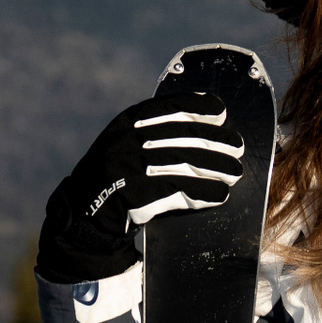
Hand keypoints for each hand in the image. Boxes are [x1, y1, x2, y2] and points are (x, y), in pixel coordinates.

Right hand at [36, 93, 245, 283]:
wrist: (84, 215)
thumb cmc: (116, 178)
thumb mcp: (126, 145)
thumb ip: (155, 133)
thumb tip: (207, 128)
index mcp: (125, 124)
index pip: (166, 108)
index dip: (196, 107)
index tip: (221, 112)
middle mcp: (124, 142)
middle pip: (180, 137)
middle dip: (214, 141)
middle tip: (238, 147)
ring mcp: (126, 168)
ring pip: (181, 163)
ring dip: (214, 168)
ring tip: (235, 172)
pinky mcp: (132, 196)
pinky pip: (175, 192)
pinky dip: (201, 192)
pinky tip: (219, 194)